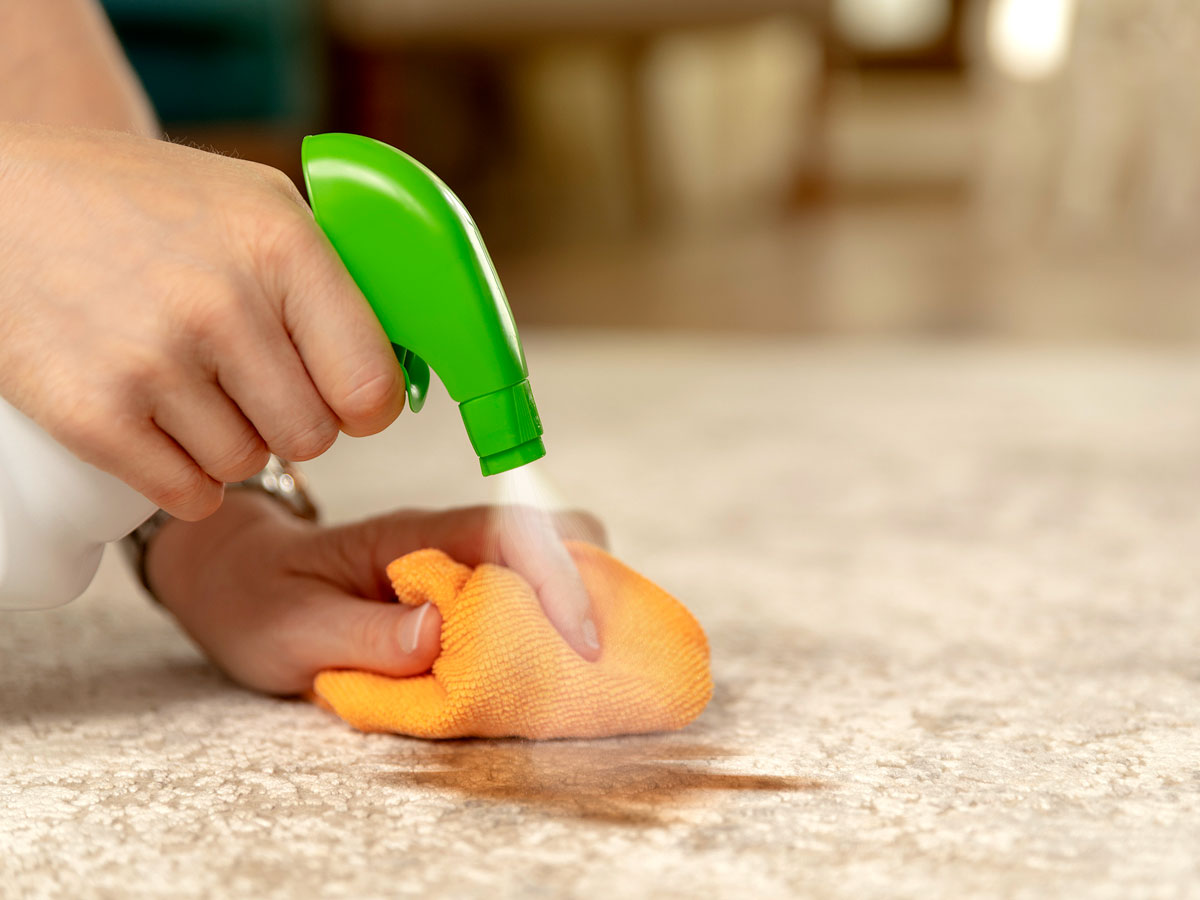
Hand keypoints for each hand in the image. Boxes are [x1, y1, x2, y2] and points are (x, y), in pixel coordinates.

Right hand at [0, 124, 404, 520]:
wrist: (1, 202)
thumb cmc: (145, 205)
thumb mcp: (257, 204)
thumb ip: (333, 280)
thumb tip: (401, 363)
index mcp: (282, 247)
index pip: (372, 388)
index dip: (362, 403)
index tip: (342, 394)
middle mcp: (222, 305)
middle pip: (313, 436)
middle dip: (290, 417)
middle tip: (248, 378)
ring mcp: (153, 363)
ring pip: (247, 465)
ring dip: (228, 440)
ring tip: (188, 381)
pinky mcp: (93, 414)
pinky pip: (188, 495)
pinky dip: (182, 476)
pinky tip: (160, 424)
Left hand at [145, 492, 607, 693]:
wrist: (238, 579)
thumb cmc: (258, 600)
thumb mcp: (291, 629)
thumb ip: (364, 634)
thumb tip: (441, 632)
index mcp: (410, 538)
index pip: (507, 533)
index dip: (556, 579)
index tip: (584, 643)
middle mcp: (447, 542)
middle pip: (552, 537)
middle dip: (593, 588)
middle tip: (603, 660)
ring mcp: (460, 565)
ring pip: (550, 567)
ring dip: (579, 612)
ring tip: (589, 672)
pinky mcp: (464, 594)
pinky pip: (528, 600)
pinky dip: (553, 632)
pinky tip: (551, 672)